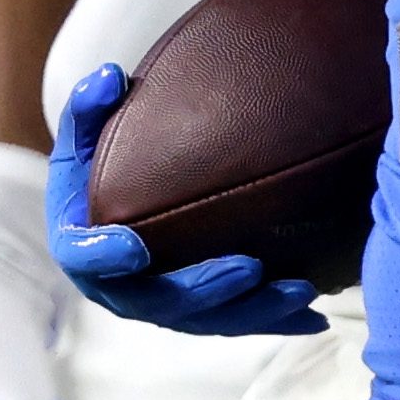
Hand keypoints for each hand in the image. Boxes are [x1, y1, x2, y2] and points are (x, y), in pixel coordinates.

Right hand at [46, 66, 324, 338]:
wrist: (118, 203)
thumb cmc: (98, 166)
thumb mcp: (84, 134)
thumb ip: (88, 108)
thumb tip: (109, 77)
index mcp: (83, 247)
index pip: (84, 258)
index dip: (105, 256)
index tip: (134, 246)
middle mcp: (122, 288)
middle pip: (159, 303)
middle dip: (205, 289)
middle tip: (249, 267)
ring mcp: (164, 307)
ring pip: (208, 321)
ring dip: (254, 310)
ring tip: (299, 290)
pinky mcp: (200, 315)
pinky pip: (238, 322)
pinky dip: (278, 320)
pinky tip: (316, 315)